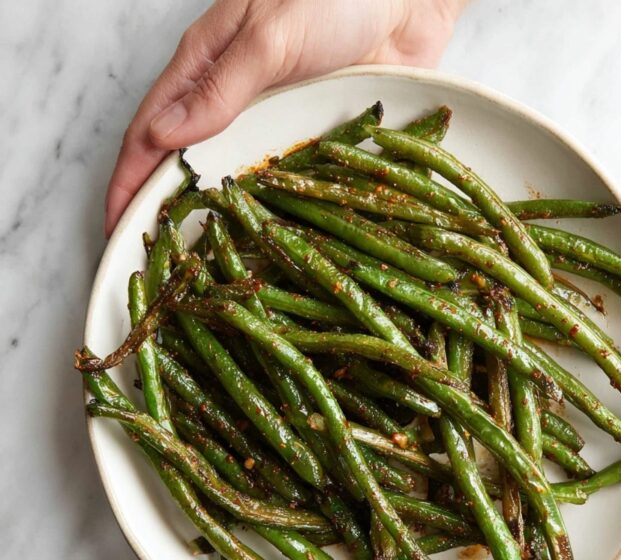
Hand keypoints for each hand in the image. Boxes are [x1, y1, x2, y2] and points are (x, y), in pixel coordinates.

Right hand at [104, 0, 467, 234]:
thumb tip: (163, 137)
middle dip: (167, 214)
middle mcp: (233, 102)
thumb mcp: (270, 36)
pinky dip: (267, 216)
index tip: (118, 232)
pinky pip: (284, 185)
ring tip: (203, 270)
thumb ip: (221, 87)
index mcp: (206, 66)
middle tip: (156, 266)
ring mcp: (273, 126)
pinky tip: (261, 245)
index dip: (129, 183)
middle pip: (188, 166)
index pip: (150, 133)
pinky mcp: (311, 140)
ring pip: (233, 183)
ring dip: (216, 223)